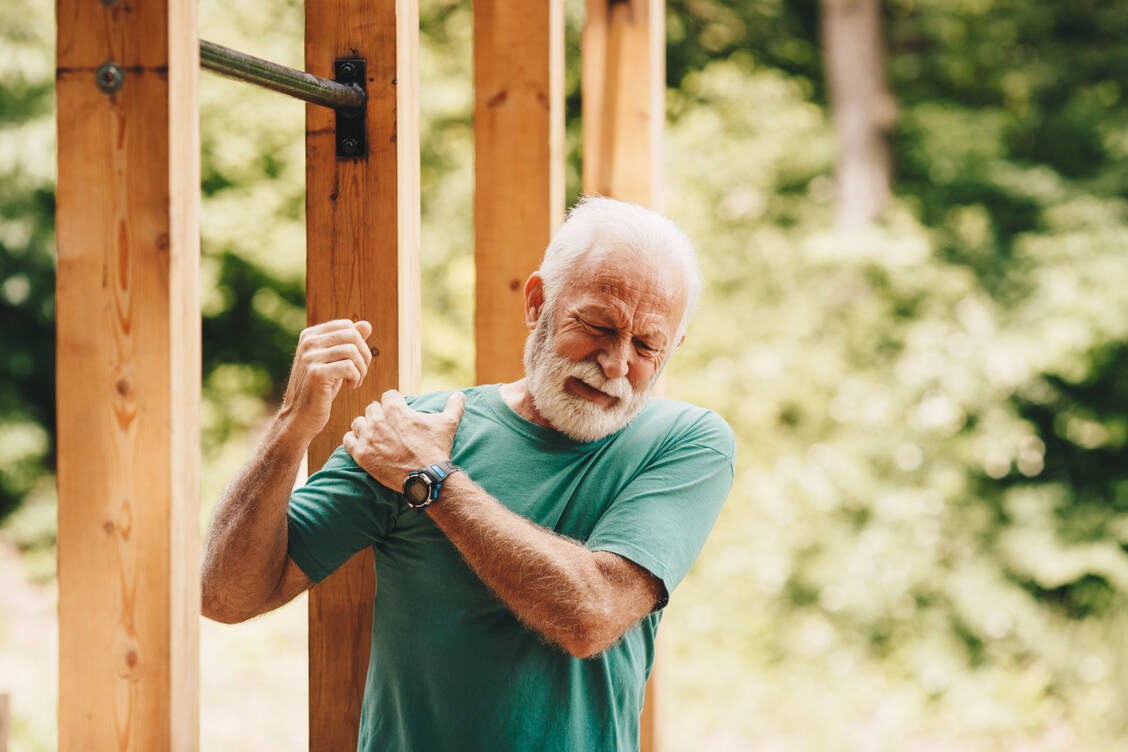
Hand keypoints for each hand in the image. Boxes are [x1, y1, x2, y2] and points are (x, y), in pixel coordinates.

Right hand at [278, 319, 372, 441]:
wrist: (300, 417)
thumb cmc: (320, 389)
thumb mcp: (335, 362)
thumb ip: (349, 343)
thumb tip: (366, 324)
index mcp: (310, 335)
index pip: (347, 325)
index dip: (360, 343)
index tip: (357, 362)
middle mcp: (308, 342)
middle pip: (352, 336)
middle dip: (364, 355)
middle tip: (360, 373)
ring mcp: (310, 357)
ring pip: (352, 351)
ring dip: (362, 369)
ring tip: (356, 382)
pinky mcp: (316, 373)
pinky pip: (349, 367)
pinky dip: (356, 378)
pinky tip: (352, 387)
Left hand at [343, 390, 465, 491]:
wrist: (427, 477)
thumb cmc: (436, 449)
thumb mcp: (448, 424)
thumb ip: (454, 406)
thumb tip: (461, 395)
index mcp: (395, 409)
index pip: (388, 396)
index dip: (394, 403)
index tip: (399, 411)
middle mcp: (378, 420)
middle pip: (372, 408)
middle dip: (380, 415)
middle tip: (389, 427)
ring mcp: (368, 438)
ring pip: (358, 423)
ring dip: (365, 427)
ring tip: (375, 436)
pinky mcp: (361, 455)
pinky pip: (348, 440)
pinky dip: (353, 441)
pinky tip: (362, 444)